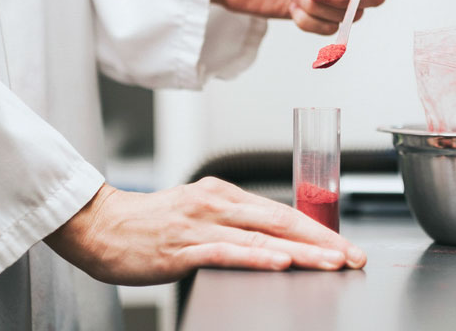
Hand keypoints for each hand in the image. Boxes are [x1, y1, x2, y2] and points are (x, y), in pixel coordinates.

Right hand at [45, 178, 365, 284]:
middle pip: (282, 220)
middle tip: (353, 256)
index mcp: (224, 193)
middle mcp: (218, 203)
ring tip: (333, 262)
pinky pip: (228, 252)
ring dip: (303, 250)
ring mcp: (202, 224)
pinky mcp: (185, 247)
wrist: (102, 226)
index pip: (282, 211)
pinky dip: (258, 257)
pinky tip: (281, 262)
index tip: (345, 245)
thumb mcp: (198, 213)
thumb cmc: (150, 224)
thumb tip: (272, 239)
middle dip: (323, 240)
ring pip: (263, 237)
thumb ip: (234, 222)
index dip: (317, 229)